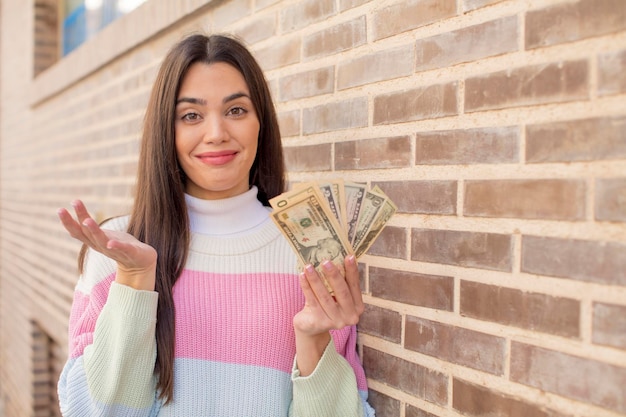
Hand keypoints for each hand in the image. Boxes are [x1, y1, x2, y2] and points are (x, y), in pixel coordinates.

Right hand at [57, 200, 157, 290]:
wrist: (140, 263)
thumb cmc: (121, 247)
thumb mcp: (104, 236)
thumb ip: (92, 231)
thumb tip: (74, 222)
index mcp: (95, 241)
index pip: (79, 231)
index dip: (69, 222)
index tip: (60, 209)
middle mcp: (102, 246)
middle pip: (86, 233)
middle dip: (75, 221)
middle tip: (62, 210)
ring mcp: (115, 250)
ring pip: (102, 240)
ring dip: (93, 231)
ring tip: (87, 220)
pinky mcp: (131, 253)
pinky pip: (123, 249)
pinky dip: (116, 246)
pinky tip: (111, 242)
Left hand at [292, 255, 363, 374]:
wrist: (311, 326)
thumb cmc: (325, 304)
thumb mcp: (335, 294)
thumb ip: (339, 280)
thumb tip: (335, 255)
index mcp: (358, 307)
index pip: (355, 286)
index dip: (352, 271)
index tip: (349, 256)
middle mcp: (350, 316)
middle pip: (342, 292)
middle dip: (333, 275)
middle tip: (326, 261)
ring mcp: (335, 322)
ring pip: (325, 297)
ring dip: (315, 280)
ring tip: (308, 266)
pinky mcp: (320, 323)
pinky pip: (312, 302)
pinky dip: (306, 287)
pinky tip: (302, 276)